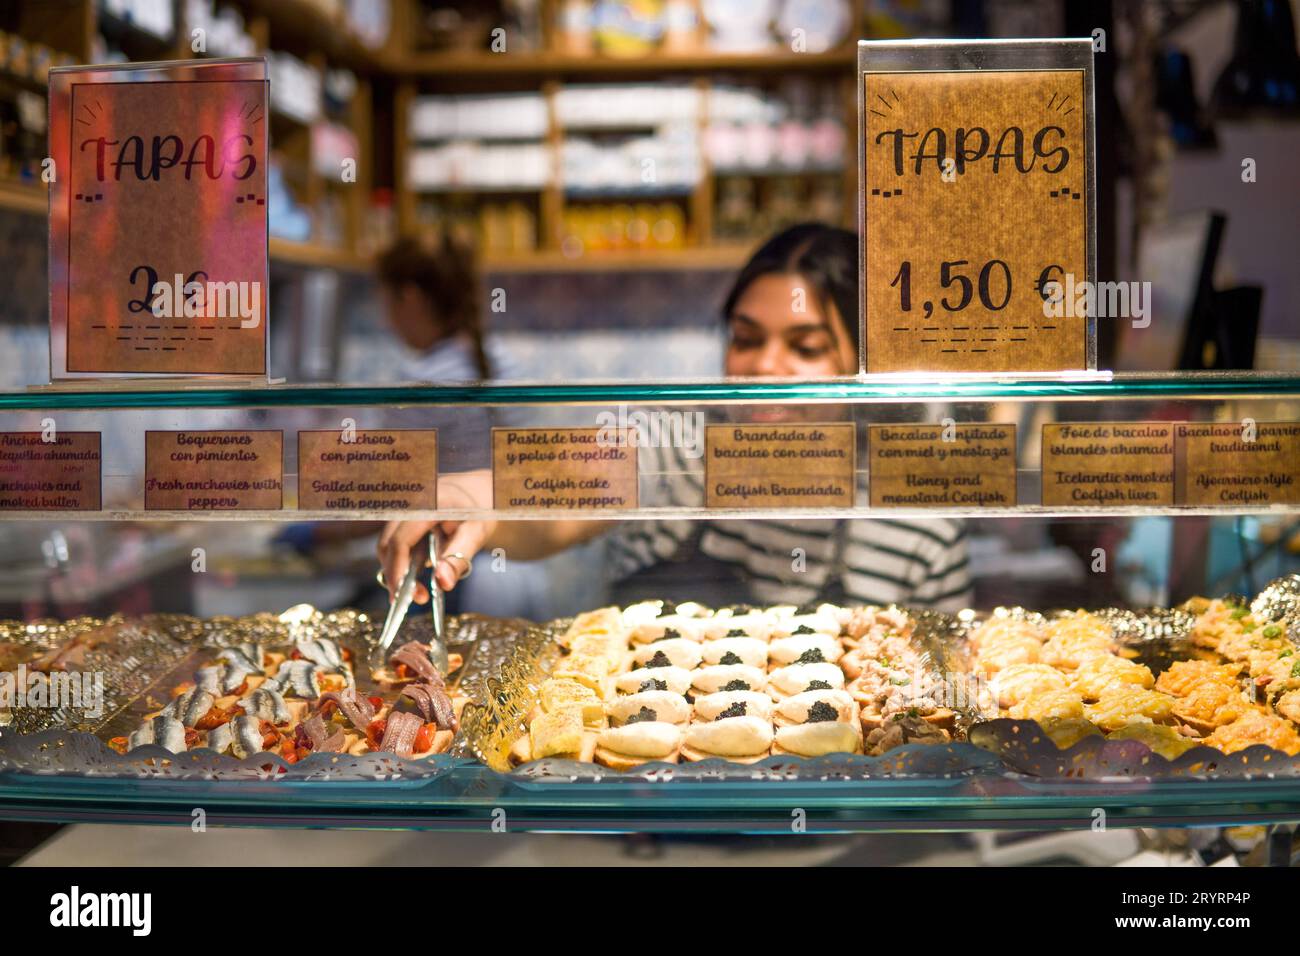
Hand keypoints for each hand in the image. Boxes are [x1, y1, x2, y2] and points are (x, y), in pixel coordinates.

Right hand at [376, 472, 494, 602]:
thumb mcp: (476, 533)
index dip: (398, 571)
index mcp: (425, 505)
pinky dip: (404, 563)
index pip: (400, 542)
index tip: (407, 597)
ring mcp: (403, 512)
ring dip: (399, 571)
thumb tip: (443, 583)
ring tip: (422, 592)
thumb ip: (458, 558)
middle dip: (396, 576)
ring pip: (389, 547)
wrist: (479, 491)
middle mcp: (408, 506)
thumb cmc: (479, 510)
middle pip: (388, 545)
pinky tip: (419, 578)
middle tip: (417, 598)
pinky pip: (396, 544)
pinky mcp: (403, 522)